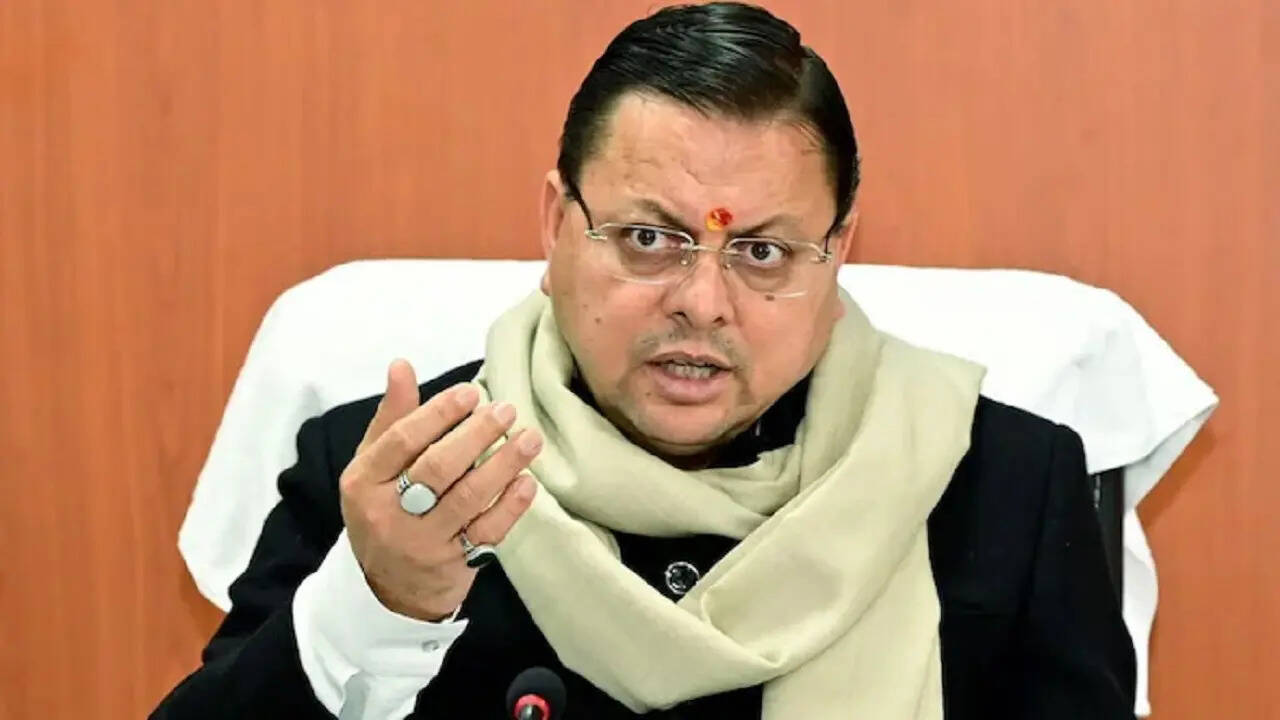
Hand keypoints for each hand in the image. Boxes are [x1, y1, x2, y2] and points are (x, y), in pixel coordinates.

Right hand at [339, 359, 540, 620]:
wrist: (390, 588)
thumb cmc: (384, 510)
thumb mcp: (373, 466)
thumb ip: (391, 417)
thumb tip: (401, 365)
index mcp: (363, 483)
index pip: (401, 440)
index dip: (438, 413)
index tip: (471, 393)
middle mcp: (387, 514)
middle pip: (436, 467)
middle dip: (475, 435)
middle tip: (506, 410)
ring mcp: (421, 543)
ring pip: (467, 498)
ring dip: (503, 465)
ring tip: (529, 437)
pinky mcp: (452, 565)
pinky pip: (487, 532)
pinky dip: (510, 505)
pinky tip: (528, 481)